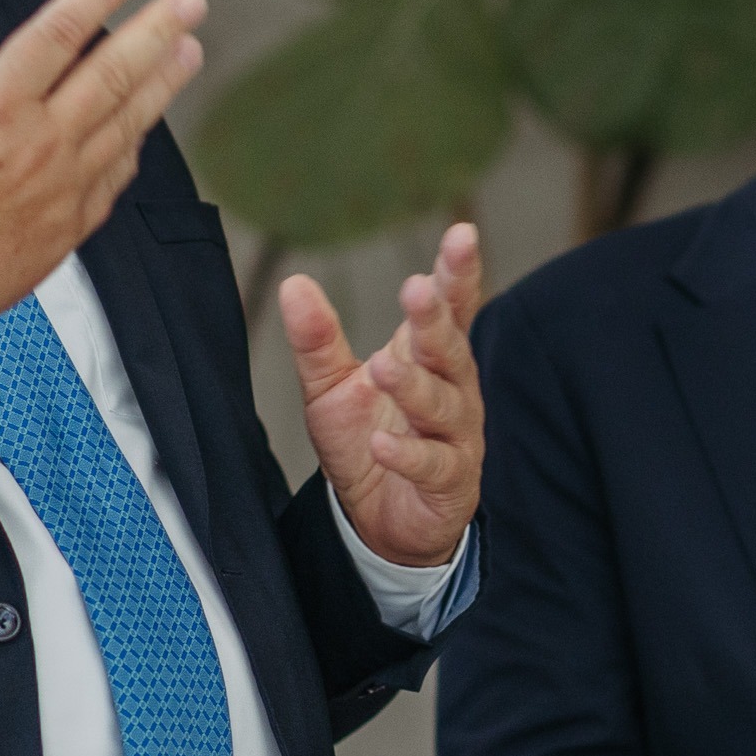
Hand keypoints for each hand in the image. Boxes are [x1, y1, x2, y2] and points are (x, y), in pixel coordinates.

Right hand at [0, 0, 204, 332]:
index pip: (58, 34)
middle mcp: (38, 146)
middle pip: (112, 74)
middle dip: (158, 31)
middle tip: (191, 1)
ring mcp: (62, 189)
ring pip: (127, 124)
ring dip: (162, 83)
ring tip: (189, 50)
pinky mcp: (70, 227)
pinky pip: (116, 175)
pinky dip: (134, 142)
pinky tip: (145, 122)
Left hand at [283, 223, 484, 569]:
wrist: (381, 520)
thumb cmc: (365, 440)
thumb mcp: (330, 387)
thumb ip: (318, 340)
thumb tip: (294, 283)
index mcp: (428, 357)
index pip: (452, 307)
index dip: (457, 273)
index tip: (462, 235)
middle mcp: (453, 390)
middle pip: (451, 349)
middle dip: (435, 320)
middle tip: (415, 290)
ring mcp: (456, 437)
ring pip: (443, 404)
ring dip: (414, 385)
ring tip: (384, 367)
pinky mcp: (450, 483)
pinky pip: (433, 465)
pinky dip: (408, 454)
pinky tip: (382, 442)